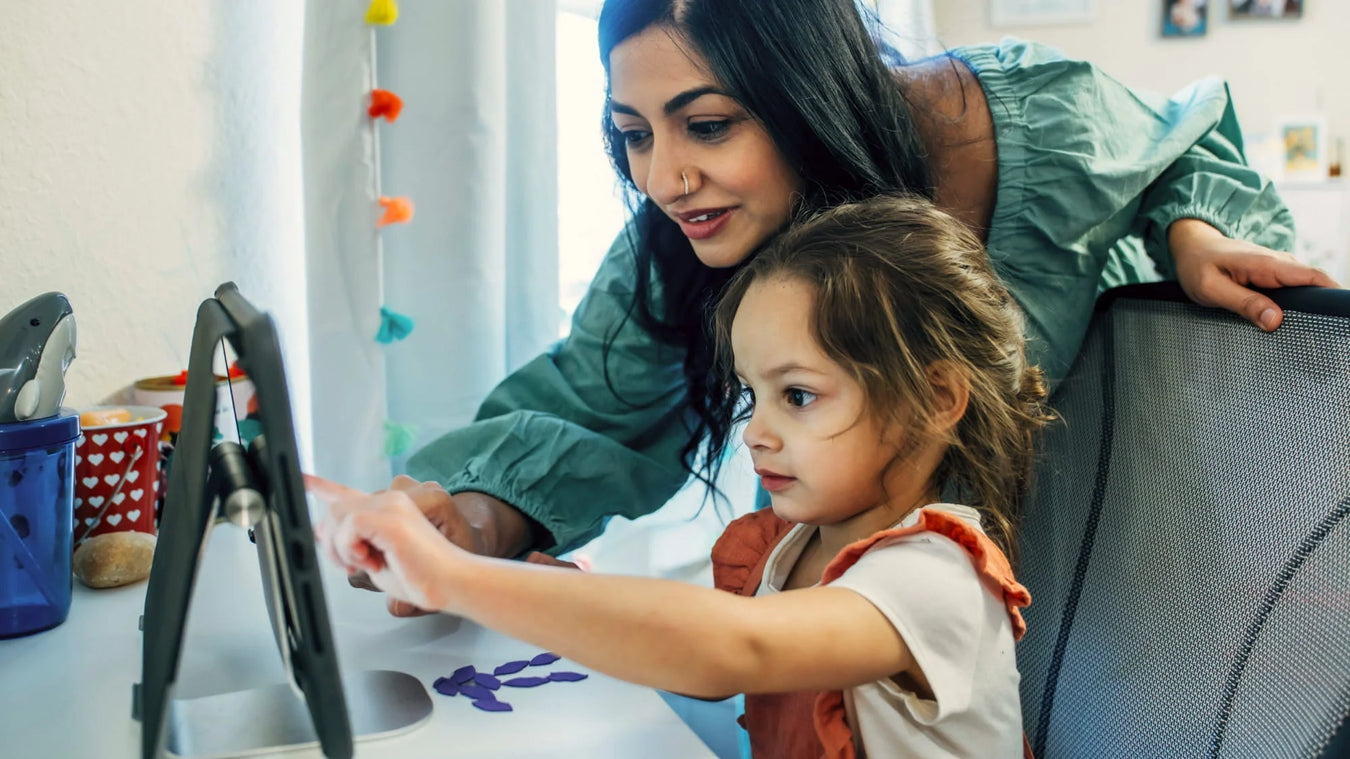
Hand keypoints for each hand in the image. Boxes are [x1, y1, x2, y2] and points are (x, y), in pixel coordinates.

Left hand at [308, 475, 468, 614]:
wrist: (453, 582)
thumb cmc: (424, 576)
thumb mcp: (377, 560)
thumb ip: (351, 544)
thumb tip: (321, 533)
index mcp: (388, 508)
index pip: (348, 492)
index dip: (322, 486)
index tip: (303, 479)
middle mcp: (390, 499)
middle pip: (335, 510)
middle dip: (333, 543)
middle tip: (355, 563)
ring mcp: (392, 505)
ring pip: (338, 517)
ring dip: (343, 549)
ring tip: (369, 563)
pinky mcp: (390, 517)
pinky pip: (349, 526)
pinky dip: (351, 549)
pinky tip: (372, 560)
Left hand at [1169, 219, 1338, 330]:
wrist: (1191, 247)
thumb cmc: (1197, 266)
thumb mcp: (1212, 289)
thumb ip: (1244, 304)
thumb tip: (1274, 321)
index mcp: (1266, 264)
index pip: (1314, 277)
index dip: (1333, 293)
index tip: (1339, 315)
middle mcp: (1278, 263)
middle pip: (1315, 285)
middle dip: (1322, 307)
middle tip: (1321, 335)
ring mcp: (1277, 269)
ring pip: (1304, 289)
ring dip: (1308, 307)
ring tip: (1307, 332)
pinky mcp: (1273, 276)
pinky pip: (1292, 290)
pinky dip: (1296, 304)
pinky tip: (1291, 321)